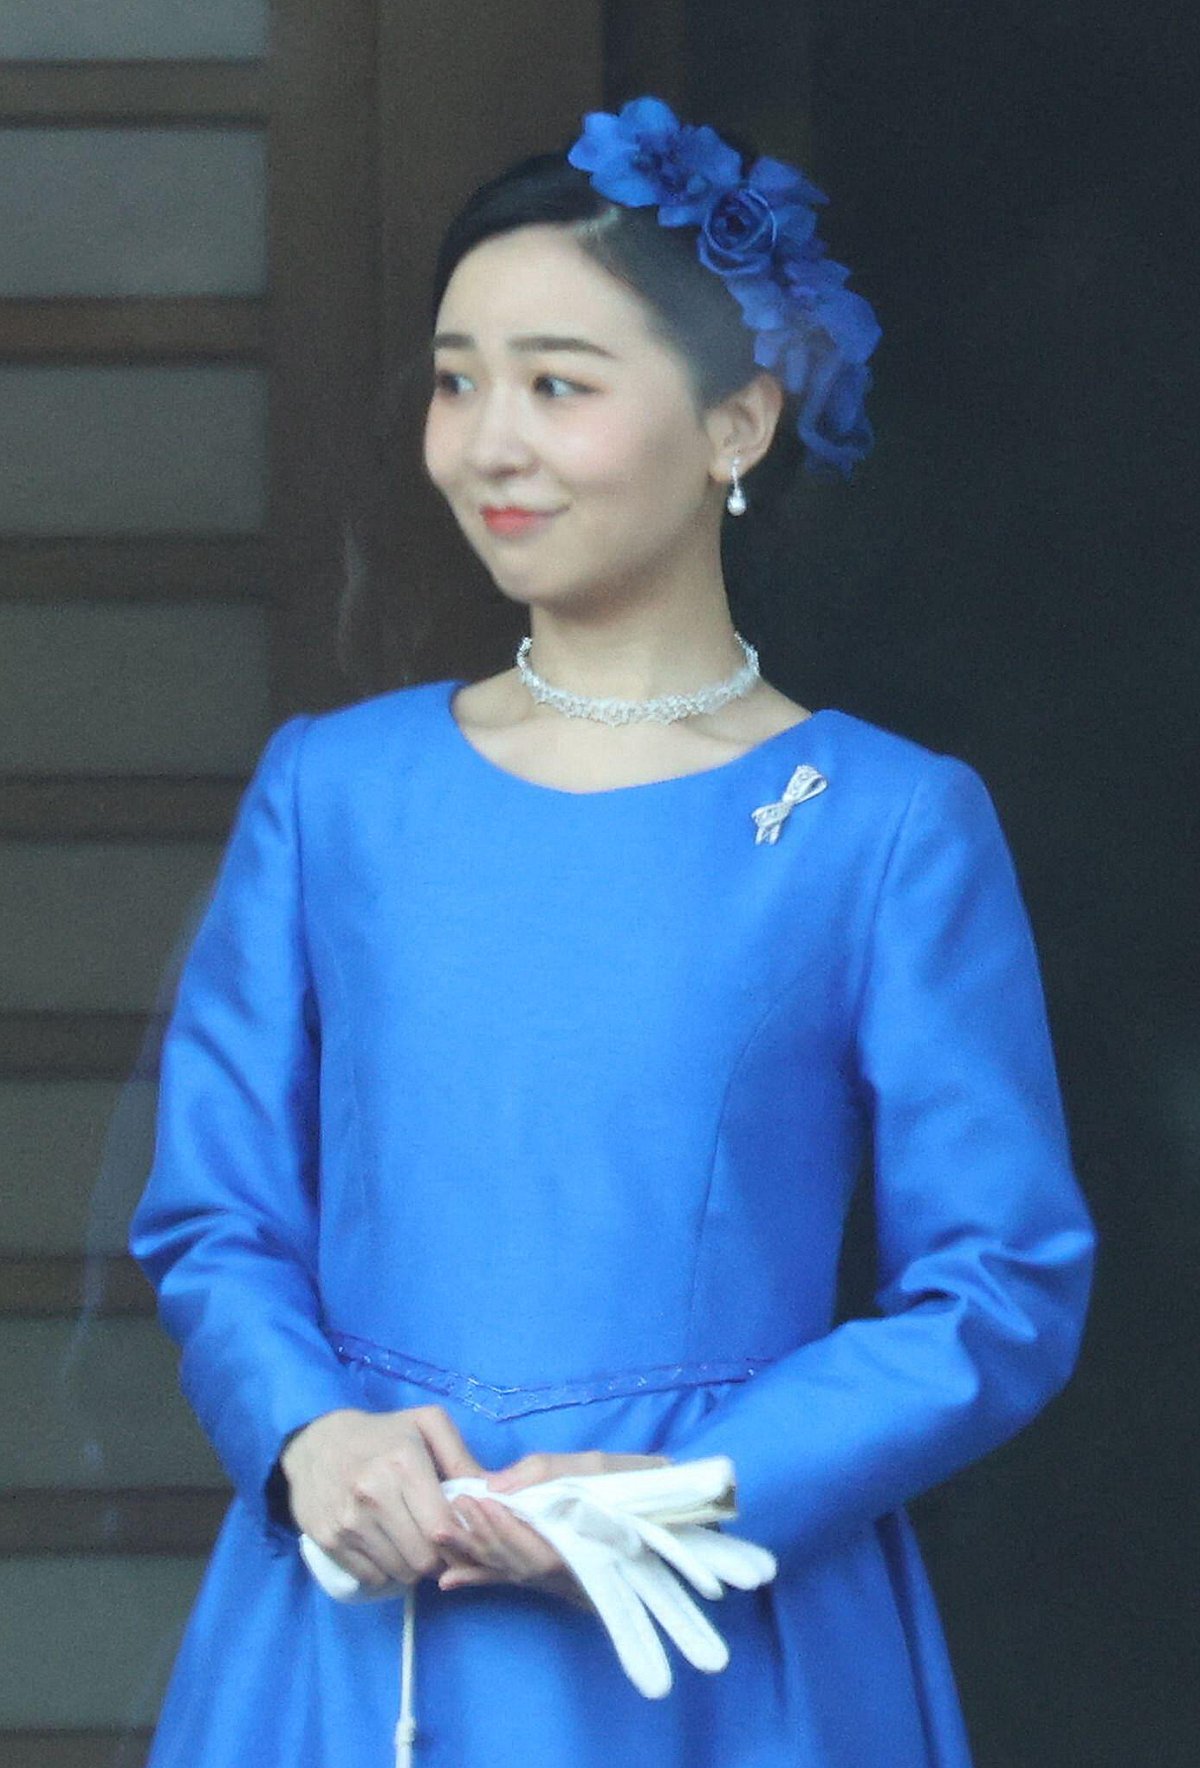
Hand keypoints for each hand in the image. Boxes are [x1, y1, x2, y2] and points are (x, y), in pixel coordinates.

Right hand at [280, 1405, 487, 1590]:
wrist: (316, 1443)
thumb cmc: (382, 1434)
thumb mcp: (426, 1425)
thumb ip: (461, 1456)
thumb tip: (493, 1490)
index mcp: (403, 1462)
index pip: (442, 1528)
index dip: (460, 1542)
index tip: (463, 1539)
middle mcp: (374, 1493)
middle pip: (423, 1558)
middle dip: (438, 1558)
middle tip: (439, 1545)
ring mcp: (349, 1520)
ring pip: (399, 1572)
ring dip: (413, 1566)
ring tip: (413, 1543)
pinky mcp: (329, 1540)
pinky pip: (371, 1577)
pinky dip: (386, 1571)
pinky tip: (388, 1548)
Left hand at [436, 1451, 671, 1607]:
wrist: (670, 1512)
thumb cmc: (641, 1486)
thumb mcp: (602, 1467)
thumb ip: (549, 1472)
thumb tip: (497, 1484)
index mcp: (585, 1551)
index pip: (535, 1550)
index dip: (503, 1529)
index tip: (477, 1500)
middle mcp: (568, 1575)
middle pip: (516, 1564)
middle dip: (481, 1536)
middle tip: (453, 1504)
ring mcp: (558, 1579)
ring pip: (509, 1572)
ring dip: (474, 1555)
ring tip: (441, 1531)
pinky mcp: (551, 1574)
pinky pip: (513, 1579)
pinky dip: (481, 1579)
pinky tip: (448, 1580)